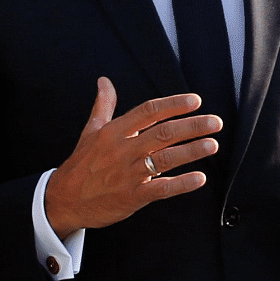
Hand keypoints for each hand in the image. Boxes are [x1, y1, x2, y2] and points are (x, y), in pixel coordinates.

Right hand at [44, 77, 221, 239]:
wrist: (64, 199)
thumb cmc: (81, 164)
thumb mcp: (90, 131)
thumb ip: (103, 105)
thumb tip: (104, 81)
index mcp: (114, 131)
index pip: (148, 111)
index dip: (173, 104)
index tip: (195, 101)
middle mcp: (122, 149)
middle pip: (162, 133)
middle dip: (191, 126)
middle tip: (215, 122)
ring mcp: (128, 173)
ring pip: (165, 159)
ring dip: (191, 151)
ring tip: (212, 144)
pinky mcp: (132, 196)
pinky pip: (161, 189)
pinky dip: (181, 184)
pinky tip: (199, 178)